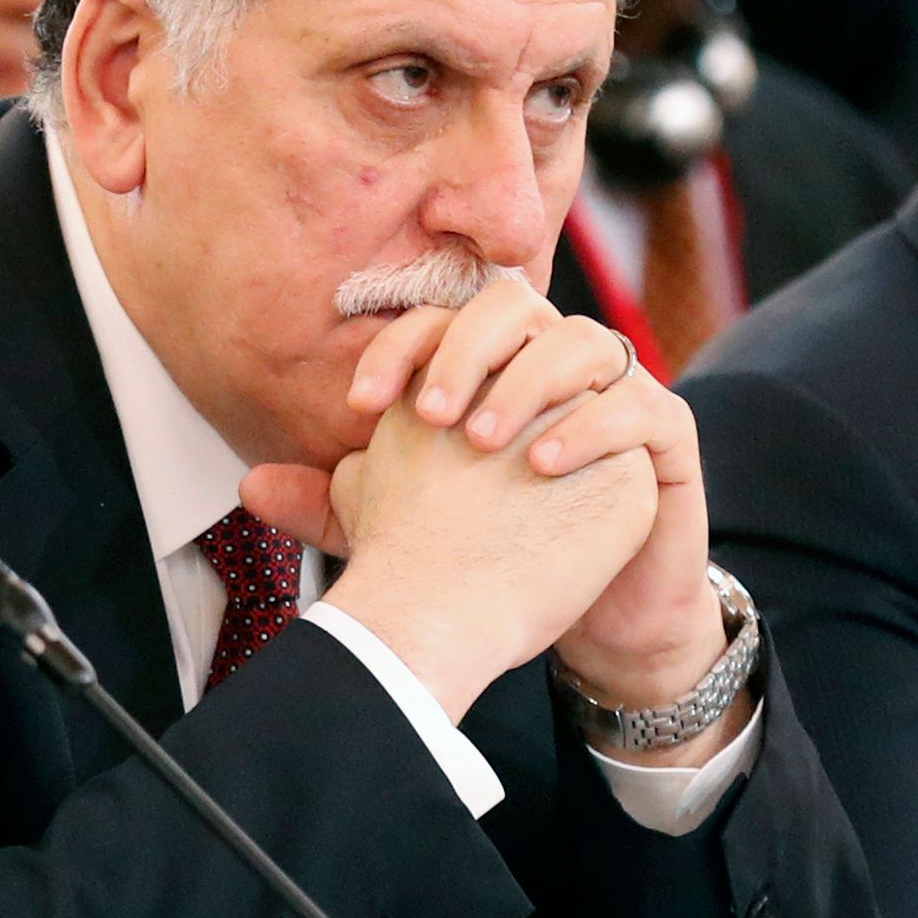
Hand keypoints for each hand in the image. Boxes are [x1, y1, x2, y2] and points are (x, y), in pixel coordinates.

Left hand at [248, 282, 661, 722]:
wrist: (590, 612)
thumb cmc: (501, 553)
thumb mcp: (409, 531)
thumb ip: (342, 502)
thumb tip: (250, 487)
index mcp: (493, 365)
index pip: (442, 320)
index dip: (398, 348)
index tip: (357, 407)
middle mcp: (552, 363)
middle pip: (516, 306)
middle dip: (466, 346)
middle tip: (428, 413)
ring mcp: (616, 391)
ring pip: (582, 341)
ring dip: (526, 382)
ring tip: (481, 440)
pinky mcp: (666, 435)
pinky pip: (640, 402)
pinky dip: (592, 425)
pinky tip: (542, 466)